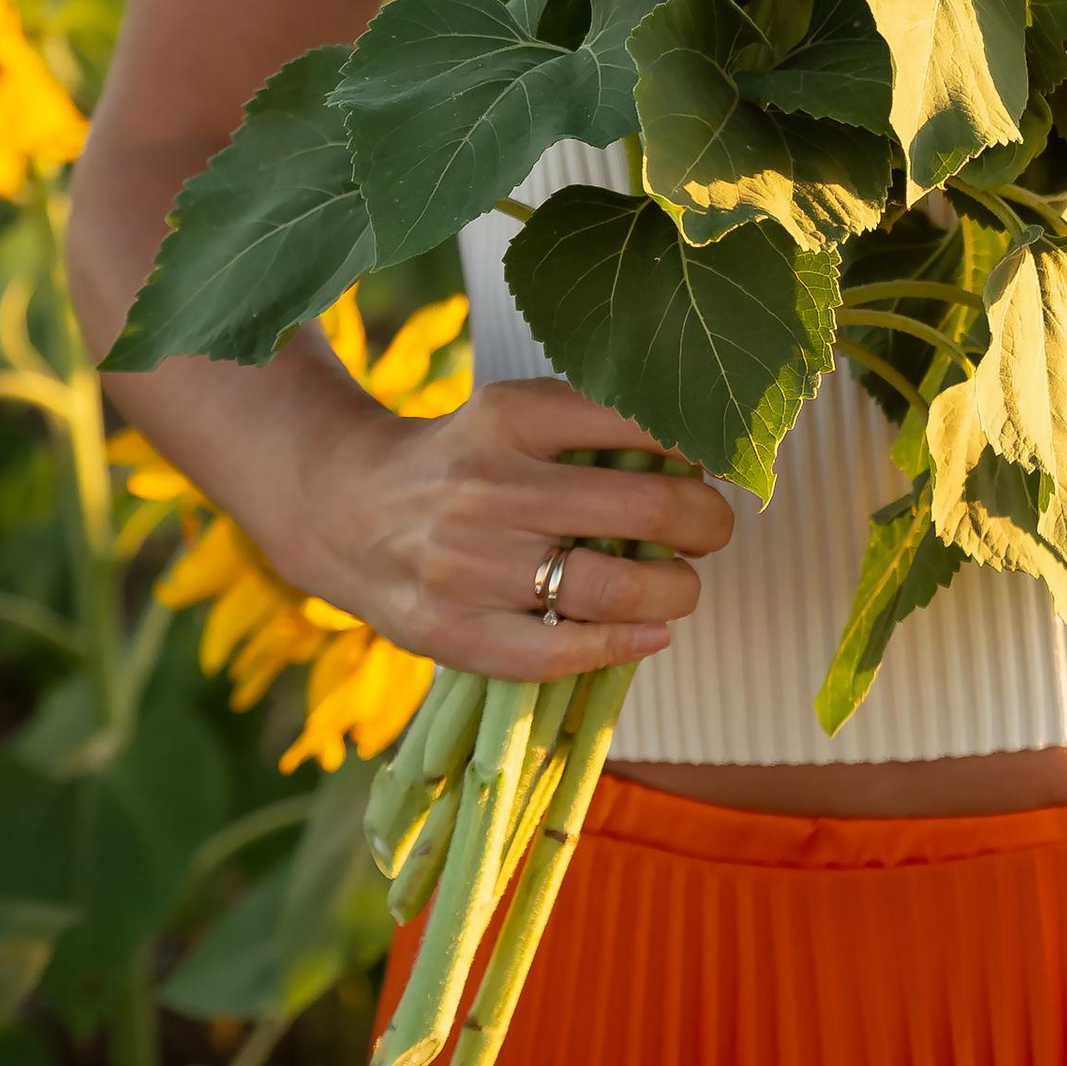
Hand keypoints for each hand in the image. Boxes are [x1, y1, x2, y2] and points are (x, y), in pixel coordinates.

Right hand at [272, 377, 735, 679]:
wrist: (344, 509)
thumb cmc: (461, 460)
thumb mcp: (514, 413)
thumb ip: (593, 424)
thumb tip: (701, 459)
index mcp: (511, 415)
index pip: (642, 425)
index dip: (703, 450)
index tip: (721, 464)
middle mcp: (492, 486)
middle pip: (648, 511)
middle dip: (708, 523)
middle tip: (714, 528)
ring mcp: (471, 565)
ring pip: (614, 588)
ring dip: (677, 590)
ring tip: (681, 583)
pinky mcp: (454, 631)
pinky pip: (564, 652)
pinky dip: (626, 645)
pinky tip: (651, 632)